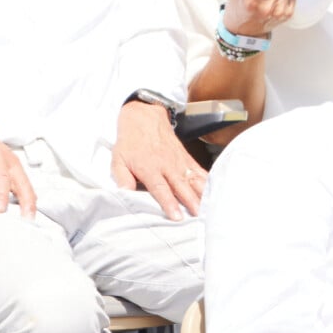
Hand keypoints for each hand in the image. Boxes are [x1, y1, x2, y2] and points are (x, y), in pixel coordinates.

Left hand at [112, 100, 206, 221]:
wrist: (144, 116)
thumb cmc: (130, 141)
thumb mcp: (118, 159)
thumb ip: (122, 178)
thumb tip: (125, 194)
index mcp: (149, 167)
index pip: (160, 188)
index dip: (169, 202)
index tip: (177, 216)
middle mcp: (166, 164)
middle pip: (181, 186)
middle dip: (190, 202)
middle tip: (199, 216)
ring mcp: (178, 161)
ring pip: (192, 179)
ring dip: (201, 194)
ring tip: (210, 207)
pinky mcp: (186, 157)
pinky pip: (198, 170)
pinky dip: (207, 181)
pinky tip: (214, 191)